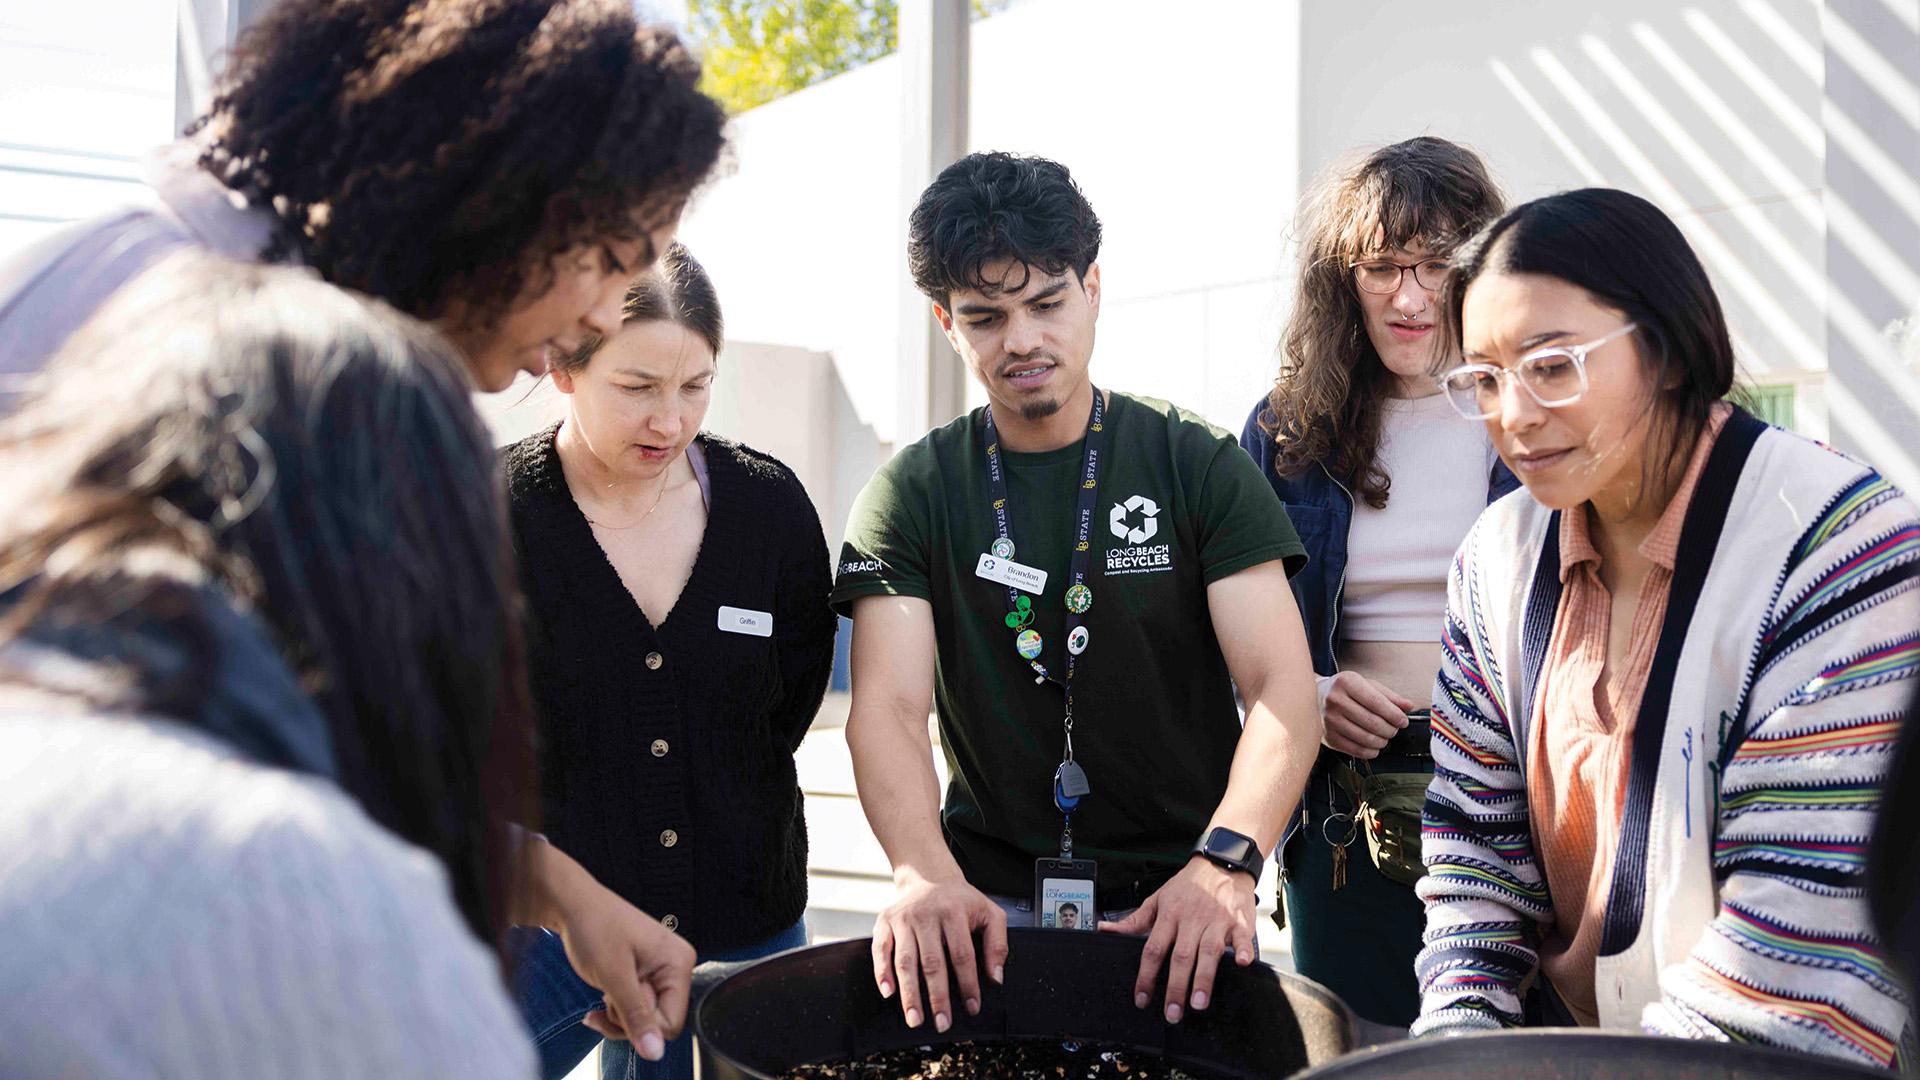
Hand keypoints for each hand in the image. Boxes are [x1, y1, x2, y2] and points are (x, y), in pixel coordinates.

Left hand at [553, 880, 695, 1059]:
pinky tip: (605, 991)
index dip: (639, 1023)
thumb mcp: (614, 976)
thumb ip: (636, 1016)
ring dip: (618, 1012)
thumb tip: (656, 1053)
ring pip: (645, 1017)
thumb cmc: (594, 929)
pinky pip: (637, 1005)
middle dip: (626, 1017)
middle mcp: (676, 967)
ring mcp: (662, 970)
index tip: (616, 1000)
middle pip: (658, 1022)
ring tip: (605, 987)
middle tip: (607, 993)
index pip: (671, 1023)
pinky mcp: (647, 973)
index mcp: (678, 963)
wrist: (573, 904)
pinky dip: (617, 1006)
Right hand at [870, 871, 1008, 1032]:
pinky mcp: (885, 922)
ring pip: (905, 961)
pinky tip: (888, 992)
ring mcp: (903, 918)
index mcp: (954, 912)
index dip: (968, 984)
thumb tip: (996, 977)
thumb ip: (997, 944)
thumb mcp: (989, 913)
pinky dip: (882, 973)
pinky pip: (880, 950)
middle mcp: (926, 914)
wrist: (929, 875)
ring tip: (915, 1018)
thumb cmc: (961, 900)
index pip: (962, 954)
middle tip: (942, 1022)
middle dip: (937, 997)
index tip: (972, 1007)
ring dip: (909, 993)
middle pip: (932, 962)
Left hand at [1098, 856, 1256, 1022]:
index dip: (1146, 975)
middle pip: (1181, 956)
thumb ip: (1134, 920)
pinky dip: (1243, 950)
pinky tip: (1242, 963)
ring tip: (1198, 1003)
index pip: (1153, 948)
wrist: (1220, 863)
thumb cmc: (1188, 886)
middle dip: (1176, 986)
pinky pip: (1241, 937)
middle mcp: (1192, 919)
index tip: (1142, 998)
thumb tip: (1106, 930)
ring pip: (1208, 951)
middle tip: (1172, 1012)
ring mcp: (1216, 920)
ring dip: (1203, 978)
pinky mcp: (1239, 921)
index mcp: (1169, 915)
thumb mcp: (1158, 899)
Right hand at [1320, 671, 1414, 758]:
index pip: (1377, 703)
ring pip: (1366, 738)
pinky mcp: (1329, 737)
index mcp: (1346, 682)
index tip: (1403, 720)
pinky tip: (1374, 745)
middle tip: (1394, 729)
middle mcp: (1335, 700)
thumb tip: (1408, 707)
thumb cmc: (1346, 691)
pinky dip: (1371, 751)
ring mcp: (1330, 720)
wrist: (1317, 697)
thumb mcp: (1367, 685)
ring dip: (1382, 741)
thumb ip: (1389, 696)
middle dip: (1391, 729)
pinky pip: (1356, 750)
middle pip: (1373, 722)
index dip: (1395, 715)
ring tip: (1384, 736)